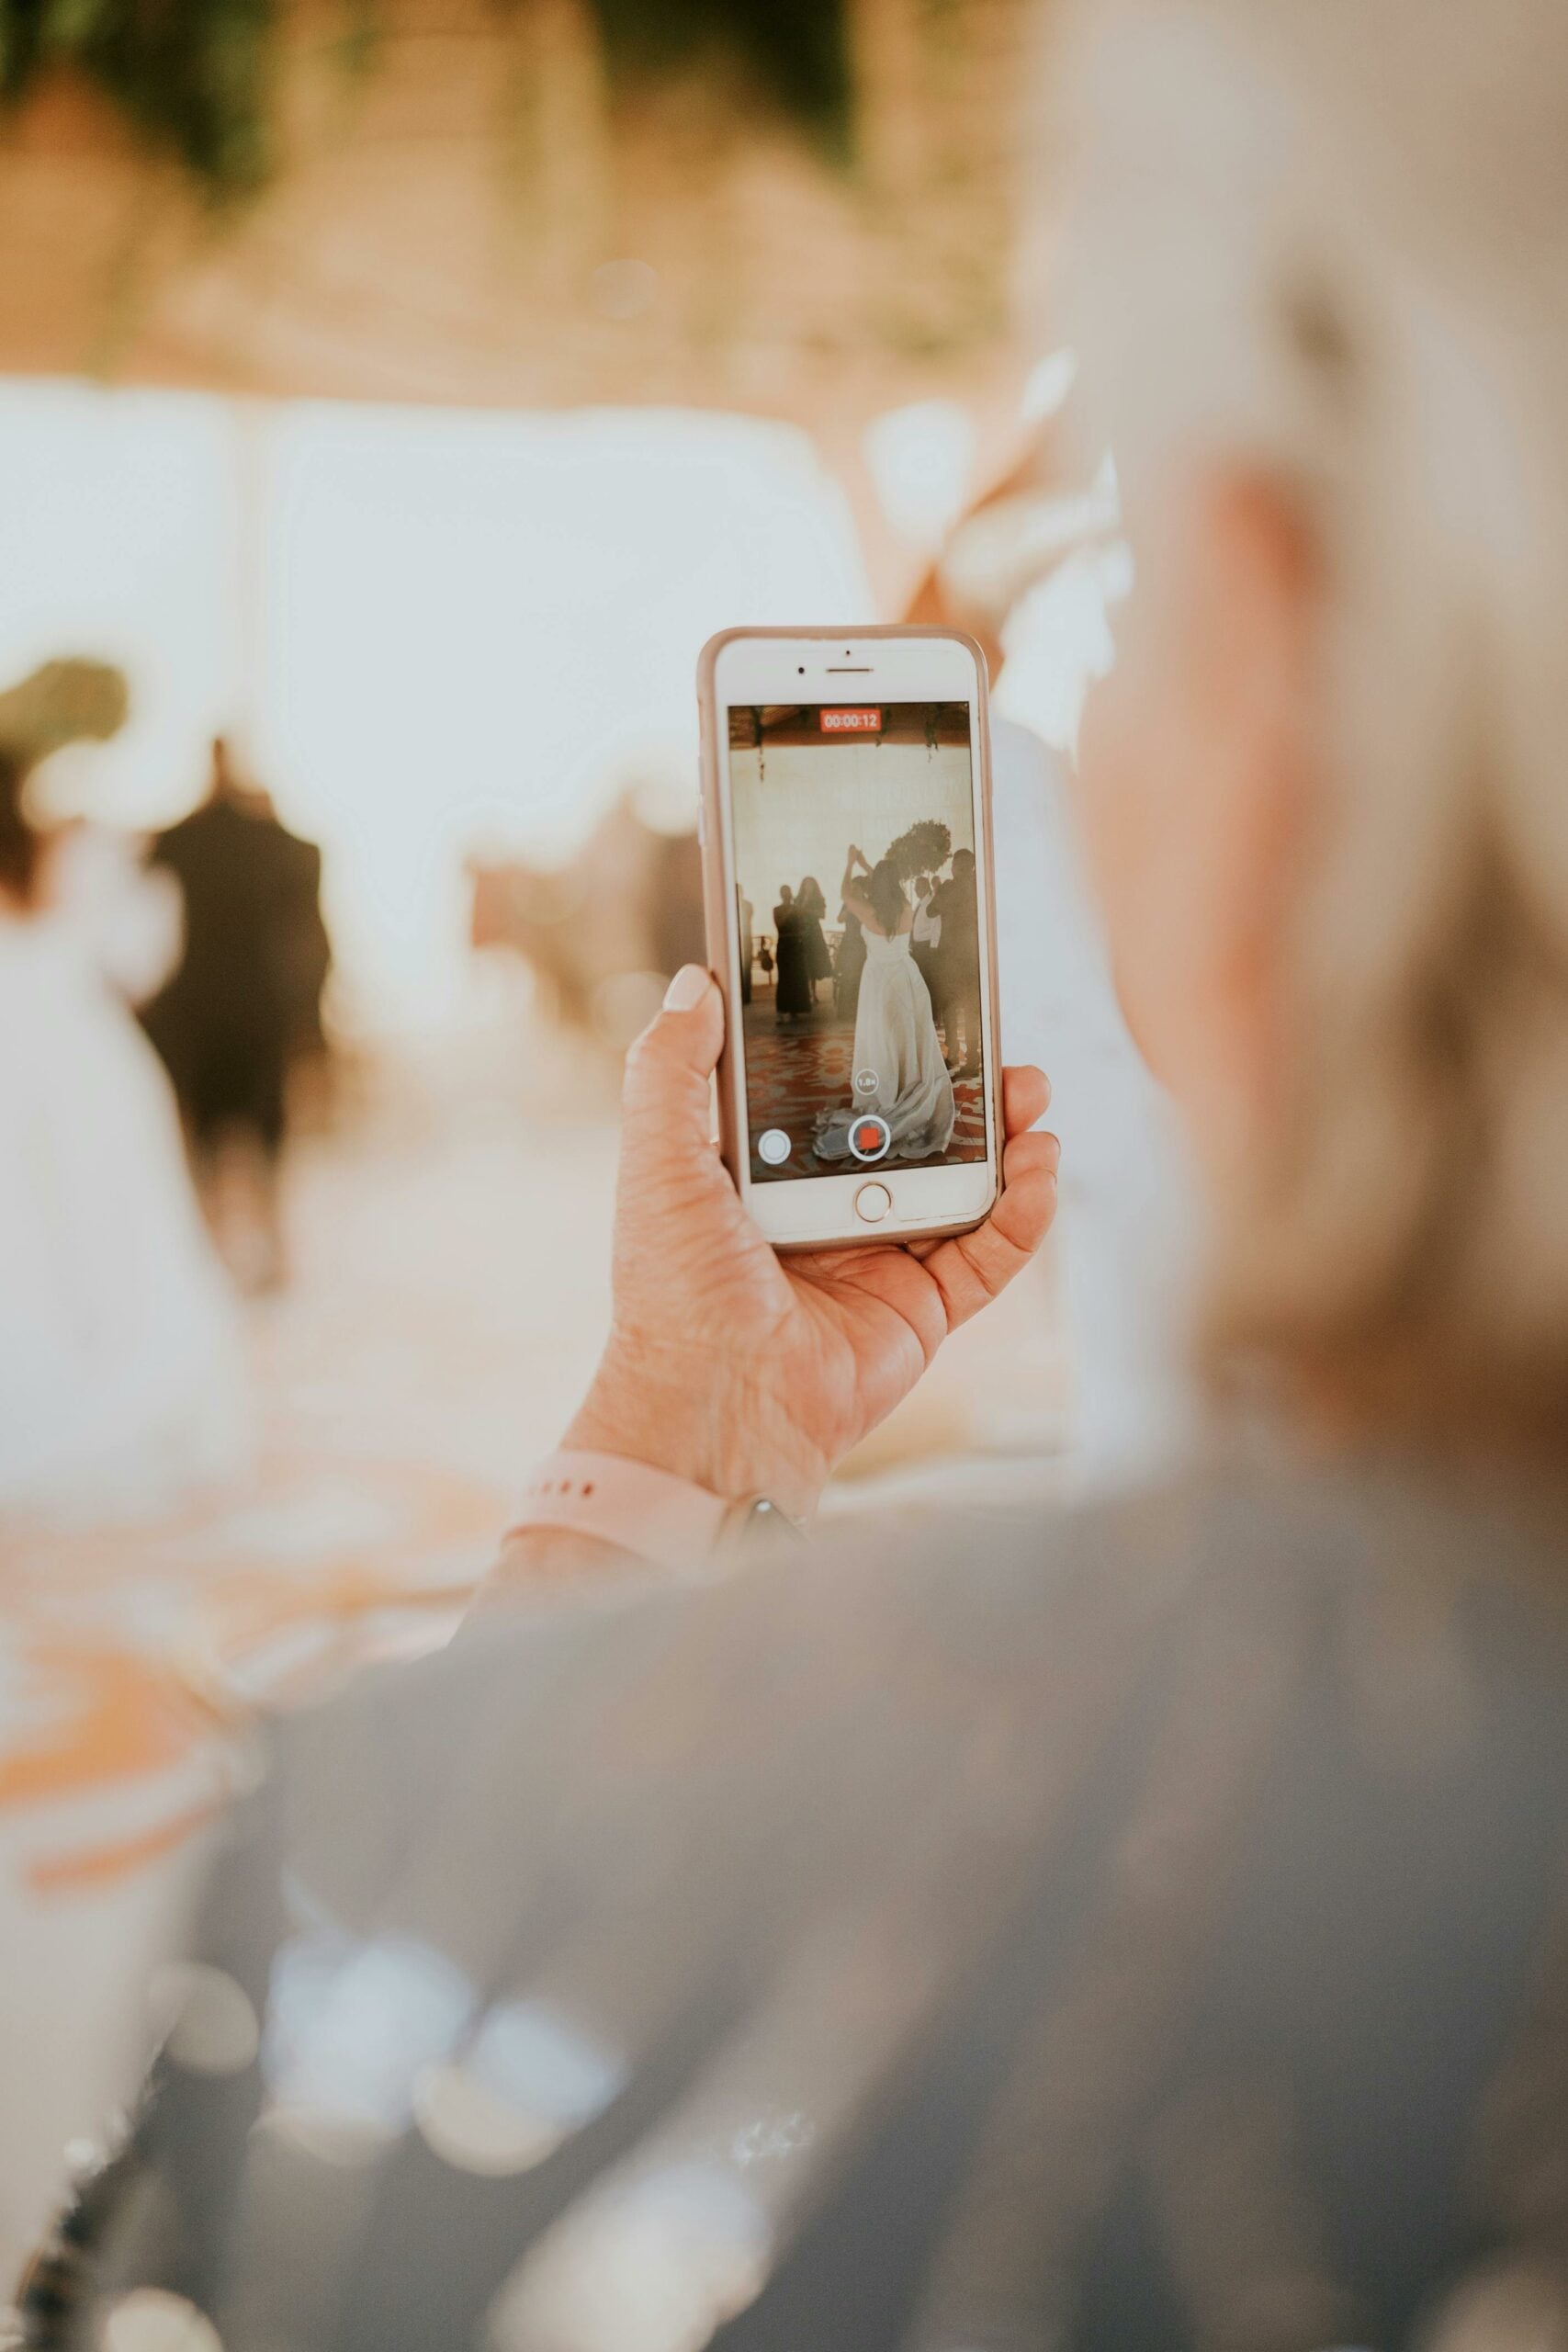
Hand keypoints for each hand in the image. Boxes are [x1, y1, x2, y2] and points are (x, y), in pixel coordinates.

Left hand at [564, 966, 1058, 1518]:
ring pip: (963, 1185)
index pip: (832, 1095)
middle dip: (960, 1087)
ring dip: (1006, 1137)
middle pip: (912, 1132)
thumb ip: (671, 1069)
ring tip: (1030, 1094)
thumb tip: (694, 983)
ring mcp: (881, 1260)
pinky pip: (989, 1254)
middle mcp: (827, 1211)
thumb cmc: (675, 1290)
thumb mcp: (658, 1161)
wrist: (717, 1405)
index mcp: (766, 1174)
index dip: (876, 1050)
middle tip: (993, 1045)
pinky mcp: (923, 1310)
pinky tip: (1040, 1170)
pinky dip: (1024, 1213)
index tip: (913, 1003)